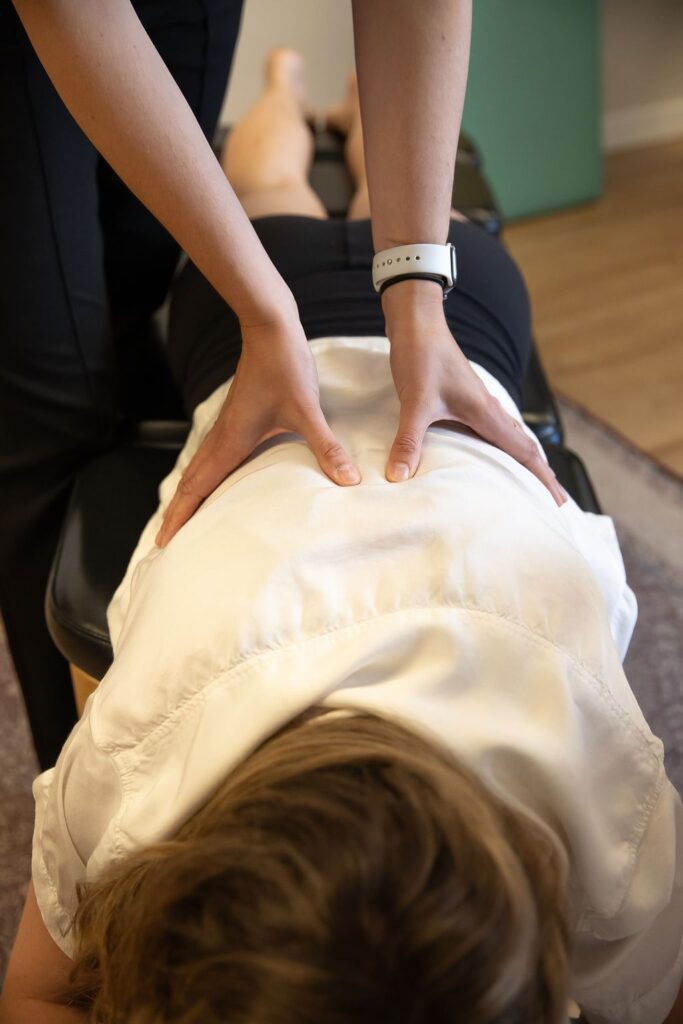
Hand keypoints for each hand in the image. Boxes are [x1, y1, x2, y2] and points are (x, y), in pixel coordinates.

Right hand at [155, 311, 360, 546]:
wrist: (270, 330)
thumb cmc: (284, 367)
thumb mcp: (307, 411)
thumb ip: (326, 447)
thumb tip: (347, 480)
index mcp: (231, 442)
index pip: (197, 488)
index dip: (180, 516)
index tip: (164, 542)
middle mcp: (221, 438)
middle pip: (190, 484)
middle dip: (175, 514)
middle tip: (163, 542)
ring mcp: (224, 428)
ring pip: (196, 469)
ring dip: (186, 495)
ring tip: (181, 519)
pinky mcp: (234, 419)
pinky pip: (209, 456)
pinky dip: (201, 476)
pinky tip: (211, 481)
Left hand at [381, 280, 566, 505]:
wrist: (417, 321)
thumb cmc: (421, 356)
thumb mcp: (415, 402)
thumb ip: (408, 441)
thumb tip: (398, 477)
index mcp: (486, 413)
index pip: (524, 452)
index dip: (543, 478)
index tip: (560, 503)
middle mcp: (488, 409)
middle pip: (524, 447)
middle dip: (541, 475)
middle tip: (555, 502)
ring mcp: (478, 403)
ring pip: (510, 437)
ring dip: (523, 460)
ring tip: (529, 482)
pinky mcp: (464, 398)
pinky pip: (493, 429)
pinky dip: (502, 446)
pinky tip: (491, 452)